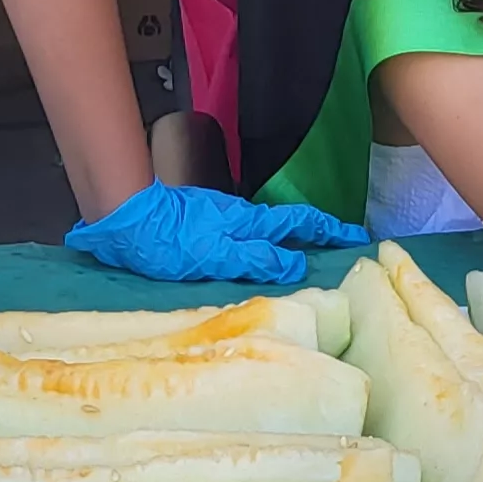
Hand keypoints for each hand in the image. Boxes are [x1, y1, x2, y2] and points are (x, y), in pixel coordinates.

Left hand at [65, 184, 366, 284]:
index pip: (299, 222)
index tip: (357, 238)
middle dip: (313, 236)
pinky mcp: (201, 227)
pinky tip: (254, 261)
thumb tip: (297, 265)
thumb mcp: (217, 255)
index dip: (329, 230)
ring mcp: (220, 220)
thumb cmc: (170, 241)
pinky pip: (241, 237)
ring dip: (285, 242)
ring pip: (262, 232)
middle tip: (338, 250)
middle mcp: (239, 218)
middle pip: (285, 225)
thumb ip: (256, 259)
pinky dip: (259, 247)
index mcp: (248, 223)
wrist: (125, 216)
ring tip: (302, 262)